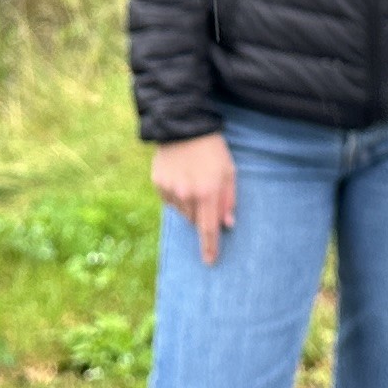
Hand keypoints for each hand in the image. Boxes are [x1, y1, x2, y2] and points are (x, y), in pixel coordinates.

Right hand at [151, 133, 239, 262]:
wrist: (183, 125)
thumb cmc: (212, 149)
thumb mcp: (229, 172)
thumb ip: (229, 200)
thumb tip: (227, 224)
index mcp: (207, 193)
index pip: (208, 229)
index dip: (209, 247)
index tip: (210, 262)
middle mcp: (186, 195)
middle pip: (194, 221)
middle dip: (201, 215)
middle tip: (205, 195)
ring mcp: (170, 189)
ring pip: (181, 211)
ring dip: (188, 205)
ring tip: (193, 182)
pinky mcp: (158, 182)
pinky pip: (169, 200)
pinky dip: (176, 196)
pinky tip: (181, 177)